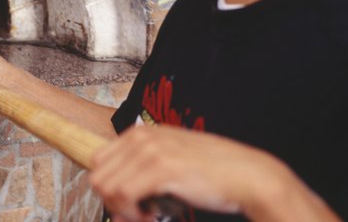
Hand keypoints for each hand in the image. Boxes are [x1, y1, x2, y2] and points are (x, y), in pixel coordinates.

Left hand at [89, 125, 314, 221]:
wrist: (249, 176)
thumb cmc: (212, 175)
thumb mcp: (170, 163)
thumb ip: (141, 175)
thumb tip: (114, 207)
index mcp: (140, 133)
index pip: (98, 163)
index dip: (110, 189)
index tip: (131, 204)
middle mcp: (141, 137)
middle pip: (97, 176)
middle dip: (113, 202)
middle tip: (139, 214)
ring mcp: (150, 150)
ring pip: (106, 187)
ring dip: (122, 209)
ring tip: (148, 215)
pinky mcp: (161, 167)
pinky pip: (123, 195)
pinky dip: (132, 213)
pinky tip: (153, 216)